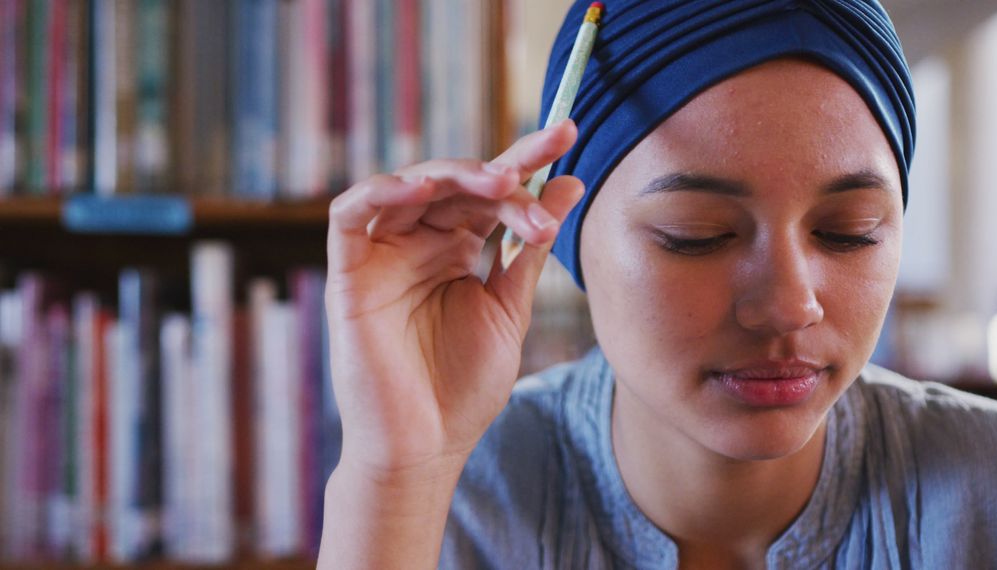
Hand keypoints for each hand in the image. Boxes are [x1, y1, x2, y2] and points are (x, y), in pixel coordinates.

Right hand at [325, 119, 583, 479]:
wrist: (426, 447)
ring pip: (411, 187)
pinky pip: (349, 215)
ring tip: (499, 183)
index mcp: (458, 249)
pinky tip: (419, 187)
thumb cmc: (464, 387)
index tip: (567, 132)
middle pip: (456, 184)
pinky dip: (379, 191)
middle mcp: (420, 244)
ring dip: (455, 176)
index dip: (526, 160)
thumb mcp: (509, 308)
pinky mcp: (348, 274)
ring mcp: (383, 256)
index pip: (491, 192)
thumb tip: (569, 184)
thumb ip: (528, 247)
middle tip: (536, 171)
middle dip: (500, 172)